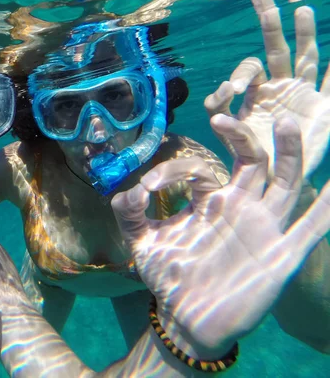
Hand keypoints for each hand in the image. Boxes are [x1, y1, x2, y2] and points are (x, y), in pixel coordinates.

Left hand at [112, 115, 329, 355]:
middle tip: (221, 118)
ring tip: (288, 123)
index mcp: (210, 201)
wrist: (187, 319)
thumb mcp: (143, 242)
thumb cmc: (169, 276)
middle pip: (252, 161)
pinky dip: (324, 209)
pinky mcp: (279, 255)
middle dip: (241, 136)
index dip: (174, 171)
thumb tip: (127, 190)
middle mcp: (239, 207)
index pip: (200, 170)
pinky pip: (308, 229)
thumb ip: (132, 214)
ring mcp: (262, 228)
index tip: (148, 186)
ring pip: (283, 183)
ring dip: (289, 153)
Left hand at [205, 0, 329, 177]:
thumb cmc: (253, 157)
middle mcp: (281, 87)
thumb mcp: (231, 135)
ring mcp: (305, 95)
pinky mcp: (326, 110)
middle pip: (277, 48)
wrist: (276, 180)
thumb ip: (222, 115)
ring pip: (306, 56)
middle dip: (270, 23)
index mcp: (259, 92)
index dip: (242, 73)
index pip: (251, 68)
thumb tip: (222, 97)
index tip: (232, 92)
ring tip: (301, 8)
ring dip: (305, 33)